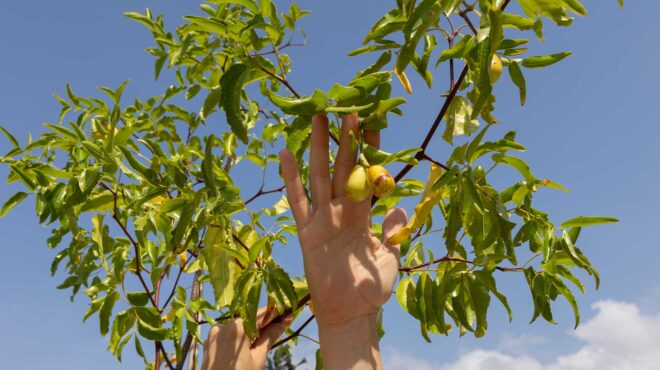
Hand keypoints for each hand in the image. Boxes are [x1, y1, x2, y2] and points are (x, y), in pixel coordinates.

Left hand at [201, 307, 291, 369]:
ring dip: (253, 330)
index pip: (261, 314)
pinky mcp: (209, 344)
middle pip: (249, 319)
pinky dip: (240, 337)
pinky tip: (250, 343)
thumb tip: (283, 322)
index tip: (289, 311)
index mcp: (236, 328)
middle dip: (266, 322)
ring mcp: (214, 335)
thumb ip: (269, 337)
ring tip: (268, 335)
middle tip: (283, 324)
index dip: (276, 313)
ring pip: (238, 327)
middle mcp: (223, 327)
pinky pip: (228, 335)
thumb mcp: (258, 359)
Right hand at [279, 113, 406, 326]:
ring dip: (317, 147)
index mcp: (364, 214)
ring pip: (319, 175)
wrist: (351, 312)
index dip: (370, 150)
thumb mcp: (391, 256)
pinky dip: (290, 179)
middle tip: (346, 107)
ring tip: (317, 118)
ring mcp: (323, 217)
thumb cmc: (372, 288)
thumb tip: (398, 208)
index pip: (367, 174)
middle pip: (341, 166)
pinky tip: (285, 153)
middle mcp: (342, 209)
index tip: (373, 122)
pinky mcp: (306, 230)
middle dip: (344, 139)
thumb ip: (393, 231)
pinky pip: (297, 201)